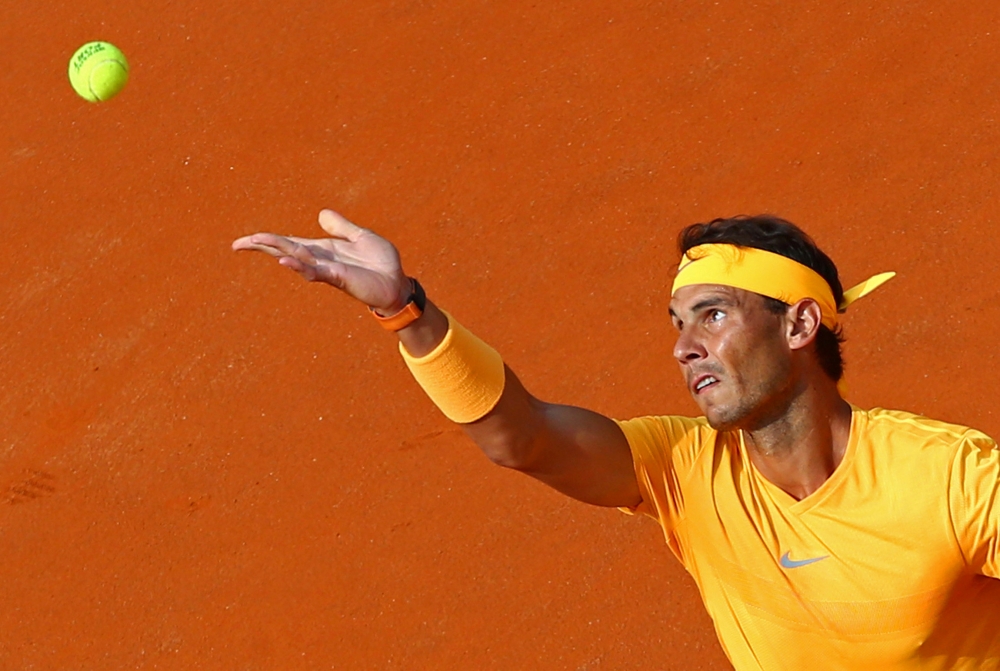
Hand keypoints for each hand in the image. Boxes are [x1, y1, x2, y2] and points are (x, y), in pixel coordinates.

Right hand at [232, 209, 411, 312]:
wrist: (396, 284)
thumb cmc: (380, 263)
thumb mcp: (360, 236)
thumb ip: (341, 226)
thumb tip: (321, 214)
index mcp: (323, 249)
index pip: (289, 242)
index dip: (267, 240)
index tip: (244, 241)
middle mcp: (320, 260)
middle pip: (285, 249)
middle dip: (263, 246)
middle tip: (238, 244)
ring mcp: (327, 269)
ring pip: (296, 257)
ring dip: (277, 250)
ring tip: (257, 242)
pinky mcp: (338, 277)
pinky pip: (315, 270)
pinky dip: (299, 266)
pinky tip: (285, 260)